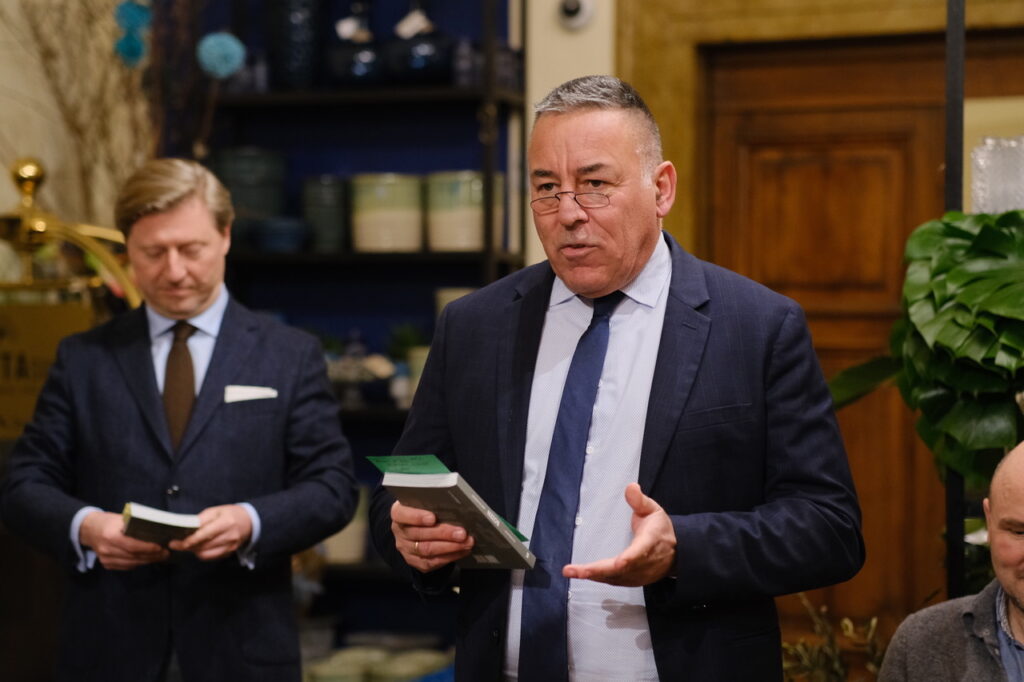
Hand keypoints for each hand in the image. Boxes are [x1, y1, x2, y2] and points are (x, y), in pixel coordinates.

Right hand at [80, 511, 168, 569]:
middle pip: (134, 556)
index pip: (132, 545)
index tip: (161, 547)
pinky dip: (138, 563)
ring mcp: (105, 559)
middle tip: (166, 553)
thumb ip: (136, 525)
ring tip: (160, 556)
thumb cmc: (109, 521)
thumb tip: (157, 530)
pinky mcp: (106, 564)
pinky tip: (148, 559)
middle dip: (152, 556)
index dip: (148, 548)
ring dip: (147, 560)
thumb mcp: (122, 518)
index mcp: (110, 536)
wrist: (88, 529)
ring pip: (131, 563)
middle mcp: (107, 549)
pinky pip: (126, 566)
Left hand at [168, 504, 251, 560]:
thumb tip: (186, 529)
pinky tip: (200, 547)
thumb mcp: (216, 511)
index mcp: (225, 523)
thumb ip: (201, 519)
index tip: (175, 542)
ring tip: (189, 545)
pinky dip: (203, 553)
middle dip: (187, 546)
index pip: (204, 535)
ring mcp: (230, 547)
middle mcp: (229, 537)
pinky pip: (211, 557)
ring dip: (194, 551)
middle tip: (176, 544)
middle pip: (203, 546)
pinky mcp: (230, 553)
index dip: (188, 541)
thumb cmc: (230, 514)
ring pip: (206, 554)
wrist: (250, 522)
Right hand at [391, 500, 473, 572]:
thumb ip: (432, 504)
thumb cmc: (423, 510)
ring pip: (427, 550)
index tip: (433, 518)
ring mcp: (405, 548)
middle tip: (462, 533)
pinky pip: (432, 562)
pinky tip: (462, 551)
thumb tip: (455, 506)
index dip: (417, 517)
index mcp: (398, 514)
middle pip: (420, 534)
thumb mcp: (423, 503)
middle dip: (443, 534)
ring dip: (450, 547)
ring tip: (466, 542)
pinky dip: (450, 556)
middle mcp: (400, 532)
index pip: (402, 514)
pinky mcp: (414, 561)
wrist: (414, 527)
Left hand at [562, 483, 676, 586]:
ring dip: (592, 576)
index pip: (639, 552)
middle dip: (595, 571)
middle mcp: (643, 563)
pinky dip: (597, 578)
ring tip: (571, 571)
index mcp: (650, 543)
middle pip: (619, 570)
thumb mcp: (654, 510)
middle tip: (573, 570)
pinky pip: (613, 581)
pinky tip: (583, 574)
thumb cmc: (661, 530)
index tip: (619, 562)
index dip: (629, 559)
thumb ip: (640, 501)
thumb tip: (631, 487)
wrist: (676, 554)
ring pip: (613, 578)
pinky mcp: (632, 580)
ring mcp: (638, 574)